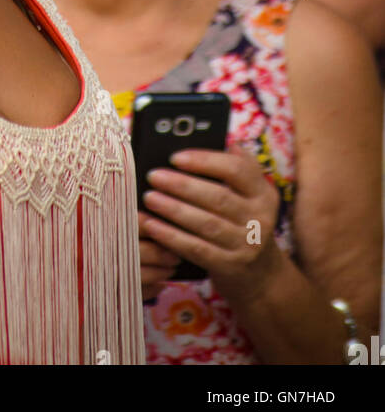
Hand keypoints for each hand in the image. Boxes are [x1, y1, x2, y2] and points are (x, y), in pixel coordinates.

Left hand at [139, 144, 281, 297]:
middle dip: (182, 185)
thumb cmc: (242, 220)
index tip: (175, 157)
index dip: (205, 161)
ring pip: (206, 224)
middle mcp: (260, 218)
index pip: (238, 170)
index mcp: (263, 193)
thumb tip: (222, 137)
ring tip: (149, 197)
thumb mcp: (250, 194)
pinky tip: (151, 225)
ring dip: (173, 209)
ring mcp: (246, 245)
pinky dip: (171, 236)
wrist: (261, 274)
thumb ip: (237, 166)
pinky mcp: (230, 266)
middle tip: (153, 176)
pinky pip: (197, 249)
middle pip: (218, 197)